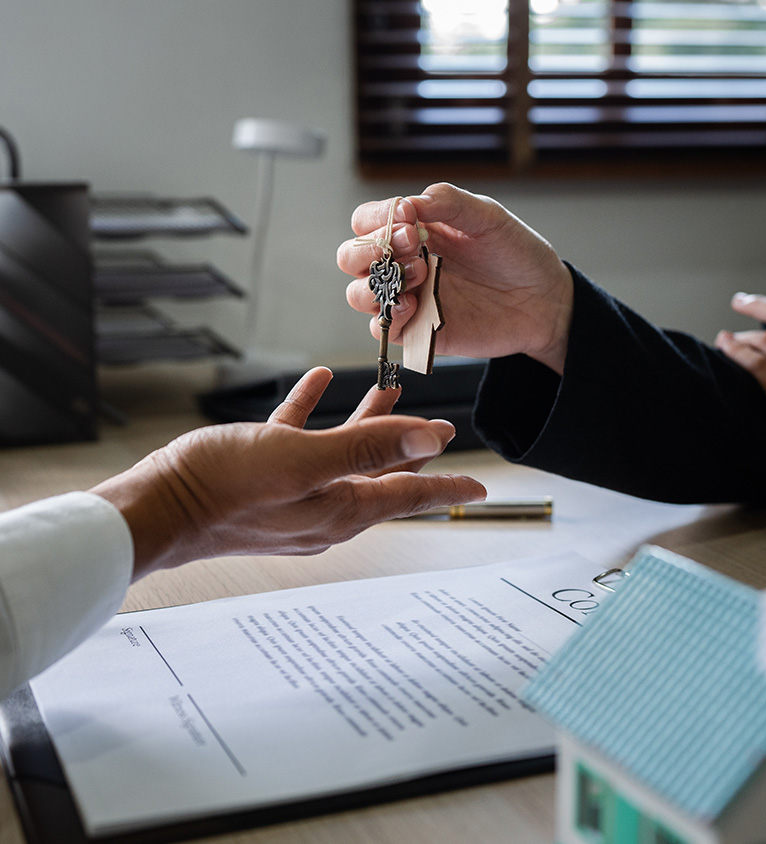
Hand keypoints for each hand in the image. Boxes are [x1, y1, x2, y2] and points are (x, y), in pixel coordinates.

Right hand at [91, 367, 485, 578]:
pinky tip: (315, 384)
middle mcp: (324, 507)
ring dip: (367, 424)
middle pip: (383, 474)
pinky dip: (314, 414)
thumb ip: (367, 447)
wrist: (157, 508)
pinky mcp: (264, 478)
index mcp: (341, 507)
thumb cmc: (225, 487)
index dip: (447, 486)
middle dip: (413, 448)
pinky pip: (300, 442)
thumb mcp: (304, 461)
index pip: (409, 494)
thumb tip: (430, 438)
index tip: (480, 485)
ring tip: (387, 394)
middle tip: (443, 426)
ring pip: (344, 455)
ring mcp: (294, 496)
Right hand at [337, 183, 573, 373]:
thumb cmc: (517, 255)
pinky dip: (387, 319)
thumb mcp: (488, 218)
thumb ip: (450, 203)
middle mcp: (405, 263)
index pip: (368, 220)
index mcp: (415, 230)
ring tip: (418, 276)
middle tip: (408, 247)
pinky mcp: (420, 331)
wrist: (544, 301)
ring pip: (359, 293)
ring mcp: (410, 298)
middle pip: (352, 256)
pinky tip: (412, 307)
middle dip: (367, 250)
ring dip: (376, 284)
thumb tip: (411, 201)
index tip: (408, 219)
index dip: (377, 219)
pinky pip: (384, 330)